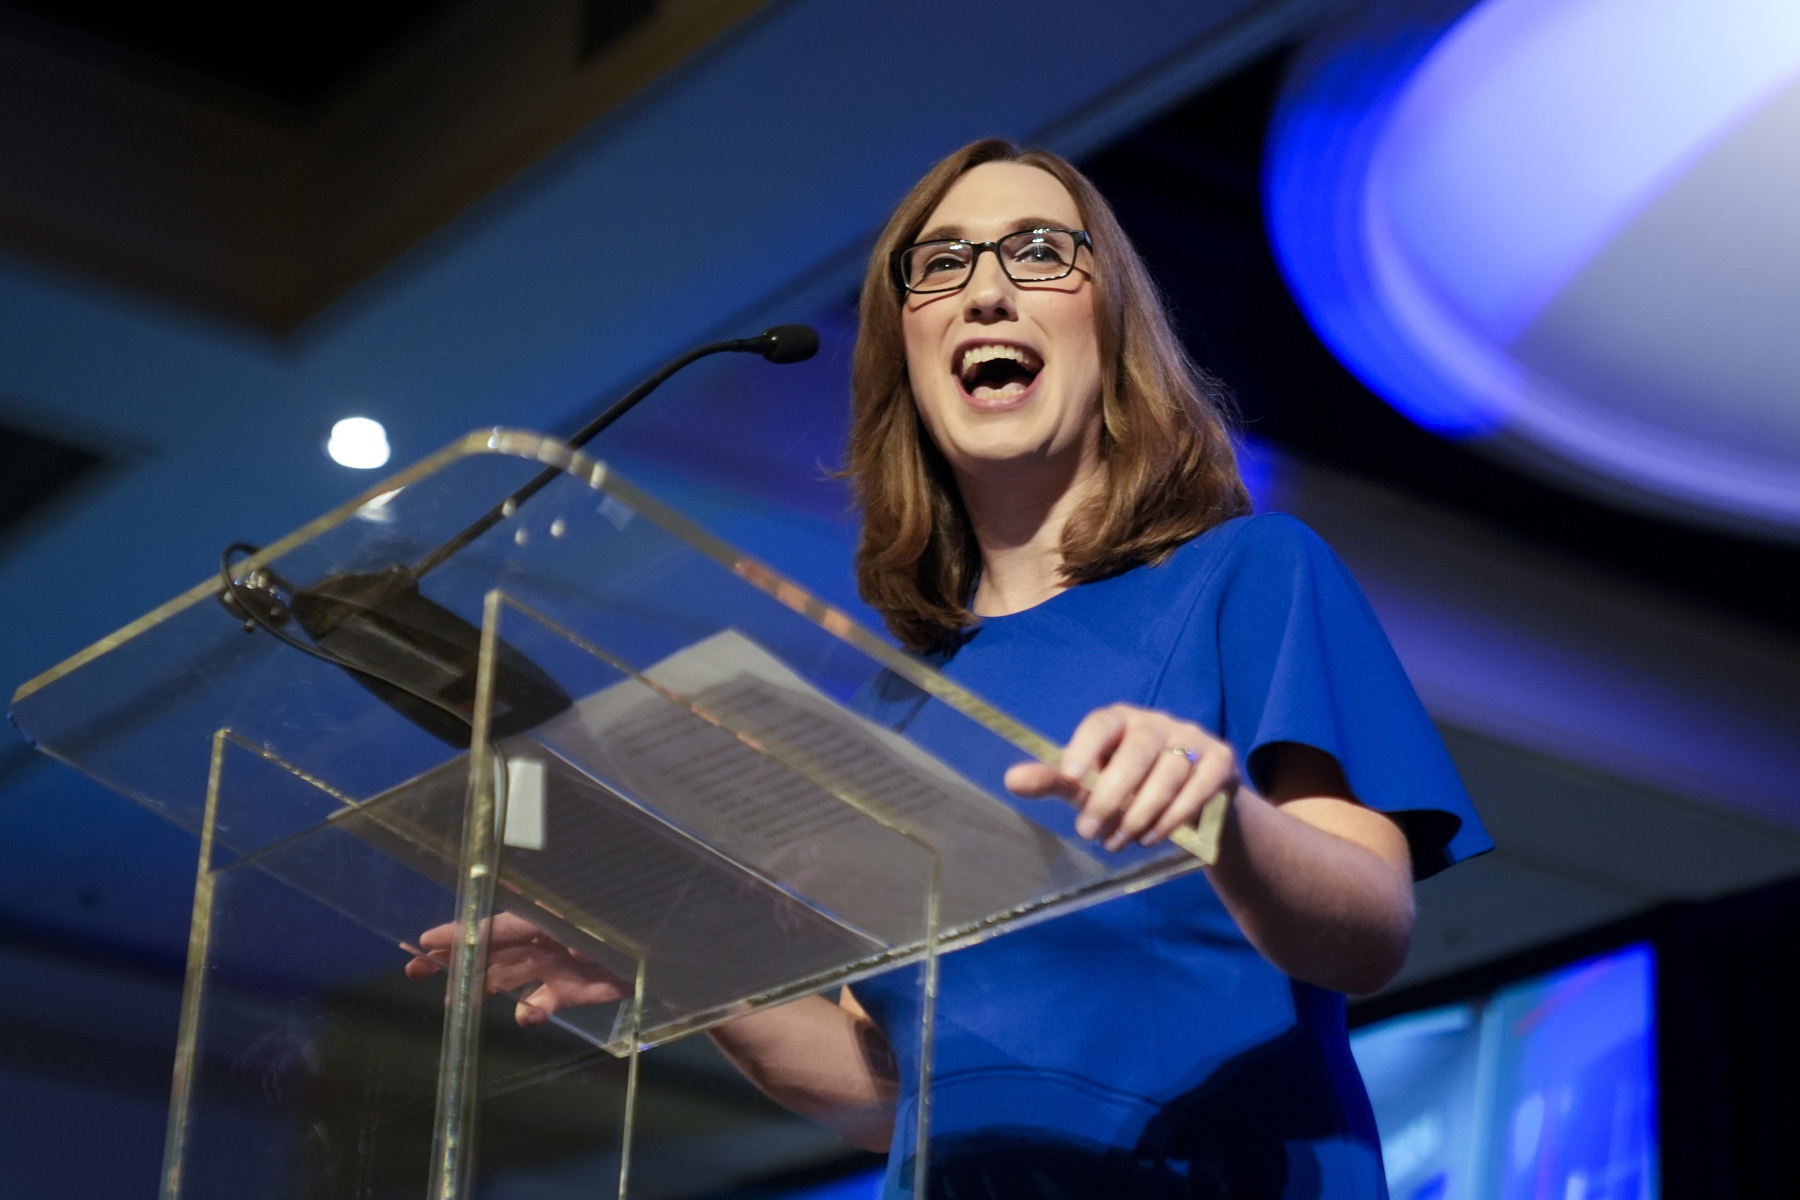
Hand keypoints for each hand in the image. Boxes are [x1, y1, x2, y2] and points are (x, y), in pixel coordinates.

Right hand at [403, 911, 627, 1027]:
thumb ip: (526, 917)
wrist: (660, 957)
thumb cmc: (613, 925)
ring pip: (507, 979)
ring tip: (455, 1004)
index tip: (423, 941)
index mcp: (540, 916)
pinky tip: (529, 1017)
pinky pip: (540, 1004)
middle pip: (490, 952)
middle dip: (455, 962)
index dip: (457, 934)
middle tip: (415, 973)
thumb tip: (487, 895)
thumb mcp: (566, 918)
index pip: (490, 924)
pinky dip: (530, 1013)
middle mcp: (542, 939)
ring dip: (482, 989)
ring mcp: (555, 966)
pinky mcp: (572, 992)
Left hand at [1004, 703, 1237, 851]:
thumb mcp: (1090, 784)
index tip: (1068, 778)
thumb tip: (1010, 780)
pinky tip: (1152, 838)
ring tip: (1117, 842)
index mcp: (1120, 720)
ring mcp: (1193, 739)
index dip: (1084, 746)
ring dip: (1140, 814)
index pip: (1101, 723)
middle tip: (1088, 831)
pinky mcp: (1221, 761)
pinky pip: (1199, 788)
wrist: (1194, 802)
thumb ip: (1055, 781)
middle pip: (1138, 752)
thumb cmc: (1129, 786)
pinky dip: (1174, 817)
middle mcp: (1158, 723)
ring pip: (1169, 774)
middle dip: (1111, 795)